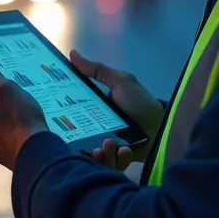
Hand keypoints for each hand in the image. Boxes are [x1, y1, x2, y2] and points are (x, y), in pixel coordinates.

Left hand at [0, 56, 49, 168]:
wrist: (37, 153)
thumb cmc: (20, 118)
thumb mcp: (4, 88)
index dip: (1, 89)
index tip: (14, 93)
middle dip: (8, 106)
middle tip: (24, 107)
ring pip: (4, 127)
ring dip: (15, 122)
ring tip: (29, 121)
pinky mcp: (9, 158)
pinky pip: (14, 141)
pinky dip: (21, 137)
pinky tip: (31, 135)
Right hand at [70, 49, 164, 168]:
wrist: (164, 127)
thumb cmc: (141, 104)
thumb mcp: (121, 82)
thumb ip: (98, 70)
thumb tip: (72, 53)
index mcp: (93, 109)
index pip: (71, 113)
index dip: (62, 115)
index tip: (54, 115)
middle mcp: (96, 128)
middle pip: (77, 136)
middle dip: (79, 138)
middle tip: (87, 136)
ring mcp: (106, 146)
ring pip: (92, 153)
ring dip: (100, 151)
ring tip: (108, 145)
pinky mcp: (117, 160)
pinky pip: (109, 164)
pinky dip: (115, 159)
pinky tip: (124, 151)